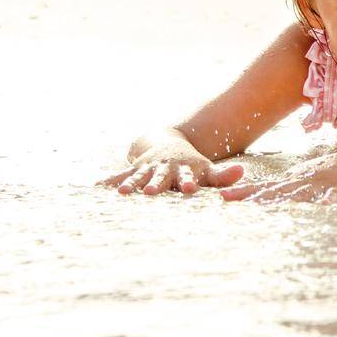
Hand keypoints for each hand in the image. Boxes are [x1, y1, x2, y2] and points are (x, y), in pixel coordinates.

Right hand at [97, 148, 243, 196]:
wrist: (168, 142)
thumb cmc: (192, 164)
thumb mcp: (208, 169)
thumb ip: (223, 176)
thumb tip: (241, 174)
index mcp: (182, 171)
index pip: (186, 178)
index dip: (187, 183)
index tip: (188, 190)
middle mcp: (163, 169)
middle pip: (159, 178)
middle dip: (153, 184)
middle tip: (149, 192)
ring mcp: (147, 169)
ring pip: (136, 177)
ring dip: (129, 185)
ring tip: (120, 194)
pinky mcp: (134, 171)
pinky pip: (119, 177)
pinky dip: (108, 182)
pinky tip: (94, 189)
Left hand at [218, 153, 336, 203]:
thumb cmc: (315, 179)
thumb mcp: (293, 186)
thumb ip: (276, 195)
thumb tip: (253, 202)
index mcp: (287, 184)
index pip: (261, 188)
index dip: (242, 192)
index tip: (222, 196)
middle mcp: (298, 184)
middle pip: (273, 191)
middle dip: (252, 196)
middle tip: (229, 199)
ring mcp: (317, 186)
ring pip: (300, 194)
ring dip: (286, 201)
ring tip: (269, 207)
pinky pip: (333, 196)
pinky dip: (329, 201)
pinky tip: (326, 207)